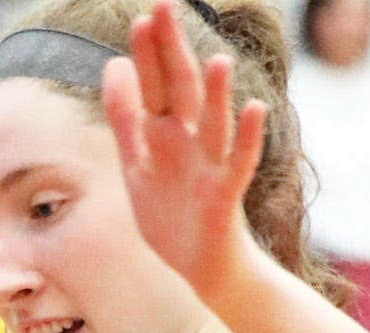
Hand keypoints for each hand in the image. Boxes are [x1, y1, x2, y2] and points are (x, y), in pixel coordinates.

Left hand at [100, 0, 266, 307]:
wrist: (201, 269)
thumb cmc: (170, 216)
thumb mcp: (136, 166)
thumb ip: (125, 119)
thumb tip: (114, 65)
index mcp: (164, 135)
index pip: (154, 85)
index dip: (147, 55)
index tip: (142, 18)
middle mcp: (189, 142)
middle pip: (182, 91)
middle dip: (172, 53)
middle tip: (165, 7)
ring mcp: (210, 167)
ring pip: (214, 124)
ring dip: (217, 94)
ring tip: (217, 60)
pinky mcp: (225, 196)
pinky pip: (240, 164)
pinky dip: (249, 138)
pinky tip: (255, 110)